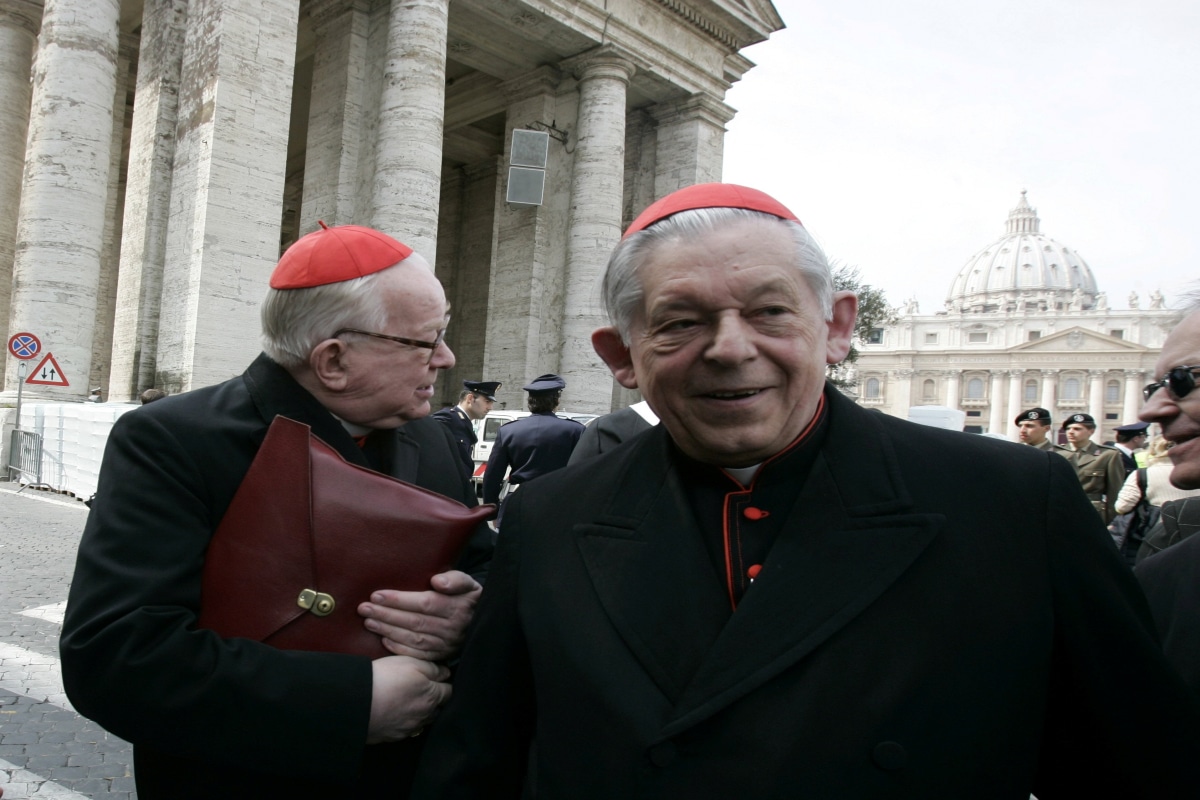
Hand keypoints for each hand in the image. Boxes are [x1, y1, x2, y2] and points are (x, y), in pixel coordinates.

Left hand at [358, 570, 481, 660]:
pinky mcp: (441, 655)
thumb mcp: (468, 583)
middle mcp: (451, 628)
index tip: (377, 595)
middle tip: (364, 608)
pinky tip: (384, 640)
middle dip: (387, 615)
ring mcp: (446, 644)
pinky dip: (400, 648)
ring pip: (413, 638)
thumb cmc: (468, 597)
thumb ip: (455, 579)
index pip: (424, 603)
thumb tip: (437, 581)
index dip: (399, 600)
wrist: (483, 621)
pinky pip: (418, 654)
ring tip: (369, 622)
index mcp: (457, 607)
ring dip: (388, 630)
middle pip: (415, 621)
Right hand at [367, 655, 451, 742]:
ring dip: (422, 713)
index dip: (445, 684)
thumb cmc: (385, 678)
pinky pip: (407, 730)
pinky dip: (406, 723)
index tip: (440, 680)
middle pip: (438, 709)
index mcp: (431, 696)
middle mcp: (424, 715)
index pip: (449, 692)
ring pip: (423, 721)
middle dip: (436, 701)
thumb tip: (445, 673)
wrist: (356, 702)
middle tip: (425, 690)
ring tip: (411, 703)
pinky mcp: (394, 737)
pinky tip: (397, 714)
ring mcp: (409, 728)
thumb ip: (432, 668)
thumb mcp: (411, 662)